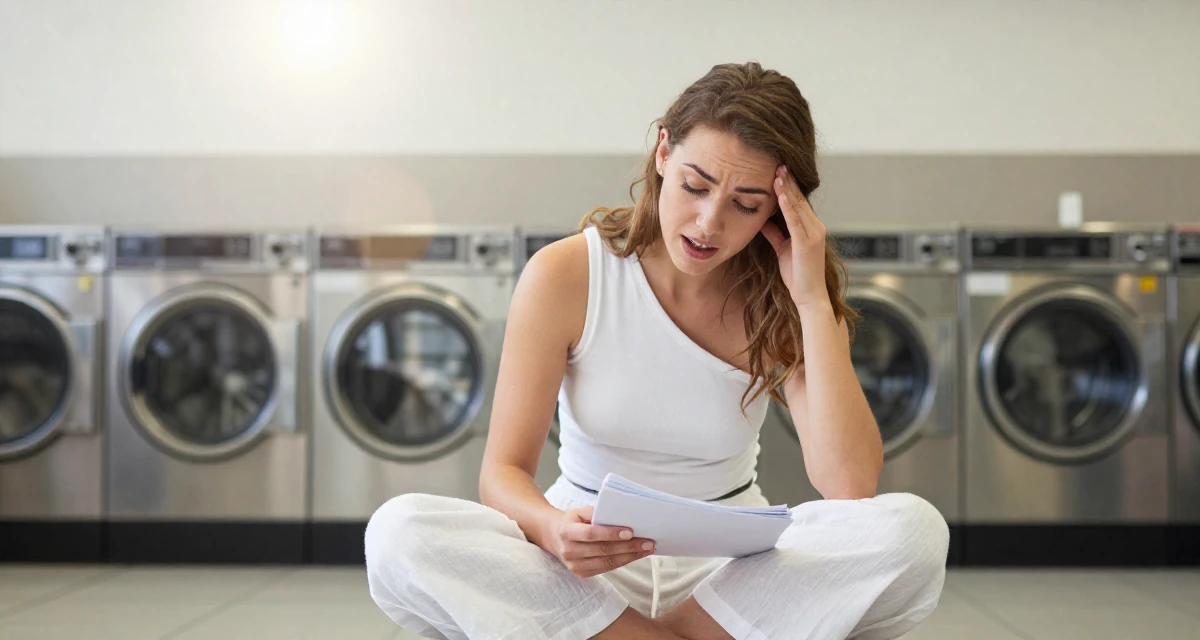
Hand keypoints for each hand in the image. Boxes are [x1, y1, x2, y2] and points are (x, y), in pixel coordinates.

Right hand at [538, 506, 655, 577]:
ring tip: (647, 549)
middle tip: (648, 542)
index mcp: (566, 532)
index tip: (631, 531)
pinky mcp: (581, 574)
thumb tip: (623, 517)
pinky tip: (636, 555)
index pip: (591, 534)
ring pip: (607, 563)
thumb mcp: (580, 511)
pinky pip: (606, 569)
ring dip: (630, 556)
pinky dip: (623, 562)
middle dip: (628, 546)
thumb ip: (598, 513)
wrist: (554, 537)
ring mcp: (574, 566)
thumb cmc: (572, 521)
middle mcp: (569, 551)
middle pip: (603, 550)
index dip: (611, 533)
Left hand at [759, 165, 831, 310]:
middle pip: (799, 199)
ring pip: (798, 206)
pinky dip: (788, 206)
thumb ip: (775, 234)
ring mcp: (813, 234)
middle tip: (779, 163)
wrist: (809, 297)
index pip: (798, 202)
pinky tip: (780, 193)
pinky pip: (795, 220)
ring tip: (778, 172)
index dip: (788, 186)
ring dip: (787, 188)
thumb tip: (763, 220)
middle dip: (788, 182)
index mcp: (810, 228)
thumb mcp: (783, 250)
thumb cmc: (797, 275)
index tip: (778, 171)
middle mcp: (815, 227)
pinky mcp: (807, 243)